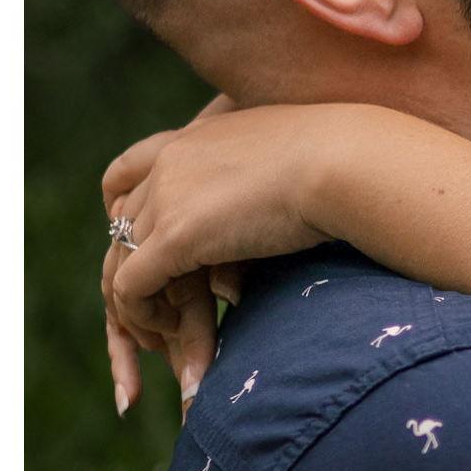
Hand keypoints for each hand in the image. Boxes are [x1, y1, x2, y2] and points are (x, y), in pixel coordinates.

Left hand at [102, 105, 335, 413]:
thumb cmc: (345, 161)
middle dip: (132, 266)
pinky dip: (145, 316)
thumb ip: (267, 177)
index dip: (127, 211)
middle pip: (122, 223)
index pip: (129, 171)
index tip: (148, 245)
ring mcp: (167, 196)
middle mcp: (171, 160)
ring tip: (166, 330)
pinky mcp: (174, 236)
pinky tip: (176, 333)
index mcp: (198, 137)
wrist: (348, 161)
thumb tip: (268, 210)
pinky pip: (131, 287)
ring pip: (122, 259)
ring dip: (141, 299)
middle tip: (156, 305)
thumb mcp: (293, 158)